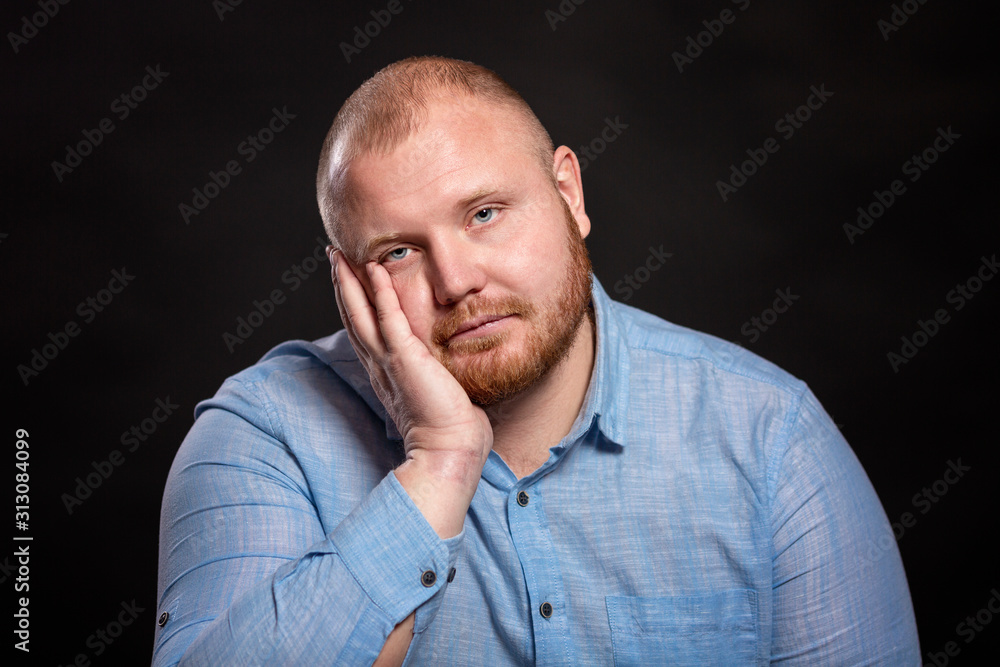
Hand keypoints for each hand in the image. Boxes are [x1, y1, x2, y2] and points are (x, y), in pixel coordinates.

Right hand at [330, 249, 491, 536]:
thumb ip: (434, 375)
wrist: (450, 449)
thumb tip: (446, 367)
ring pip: (361, 313)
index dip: (354, 303)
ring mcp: (388, 360)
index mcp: (385, 372)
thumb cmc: (451, 429)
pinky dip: (380, 291)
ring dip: (349, 282)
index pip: (364, 329)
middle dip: (342, 285)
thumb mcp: (436, 392)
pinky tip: (373, 267)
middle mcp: (379, 364)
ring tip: (339, 255)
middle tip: (333, 256)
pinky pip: (388, 317)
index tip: (348, 278)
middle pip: (353, 316)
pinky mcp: (404, 357)